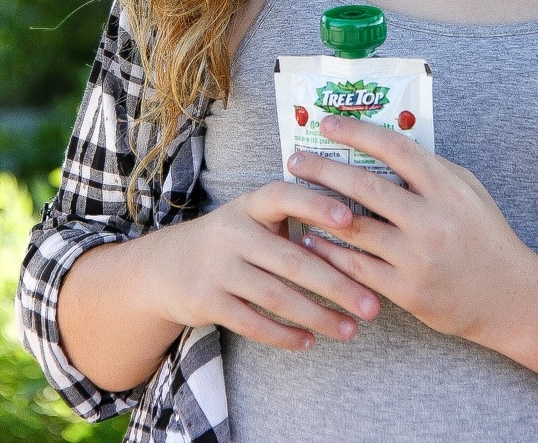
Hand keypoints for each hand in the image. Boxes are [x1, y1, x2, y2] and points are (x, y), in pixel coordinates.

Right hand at [148, 180, 380, 350]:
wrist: (164, 266)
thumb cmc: (231, 240)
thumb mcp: (252, 217)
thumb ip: (292, 218)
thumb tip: (357, 229)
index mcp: (249, 205)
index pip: (283, 196)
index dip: (315, 205)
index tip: (350, 218)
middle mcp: (232, 232)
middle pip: (291, 260)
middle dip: (336, 284)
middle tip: (372, 305)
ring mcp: (217, 268)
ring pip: (276, 296)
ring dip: (317, 316)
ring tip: (351, 330)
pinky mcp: (206, 300)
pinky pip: (252, 322)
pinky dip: (284, 335)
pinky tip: (310, 341)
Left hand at [287, 115, 536, 345]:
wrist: (510, 297)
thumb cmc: (484, 234)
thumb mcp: (467, 190)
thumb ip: (429, 168)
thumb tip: (382, 143)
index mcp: (446, 188)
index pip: (394, 148)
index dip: (357, 131)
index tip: (326, 122)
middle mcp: (431, 221)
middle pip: (364, 186)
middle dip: (323, 168)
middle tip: (295, 159)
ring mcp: (417, 258)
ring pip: (353, 228)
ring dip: (316, 210)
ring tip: (292, 197)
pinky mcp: (407, 291)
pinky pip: (356, 267)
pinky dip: (328, 251)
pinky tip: (309, 240)